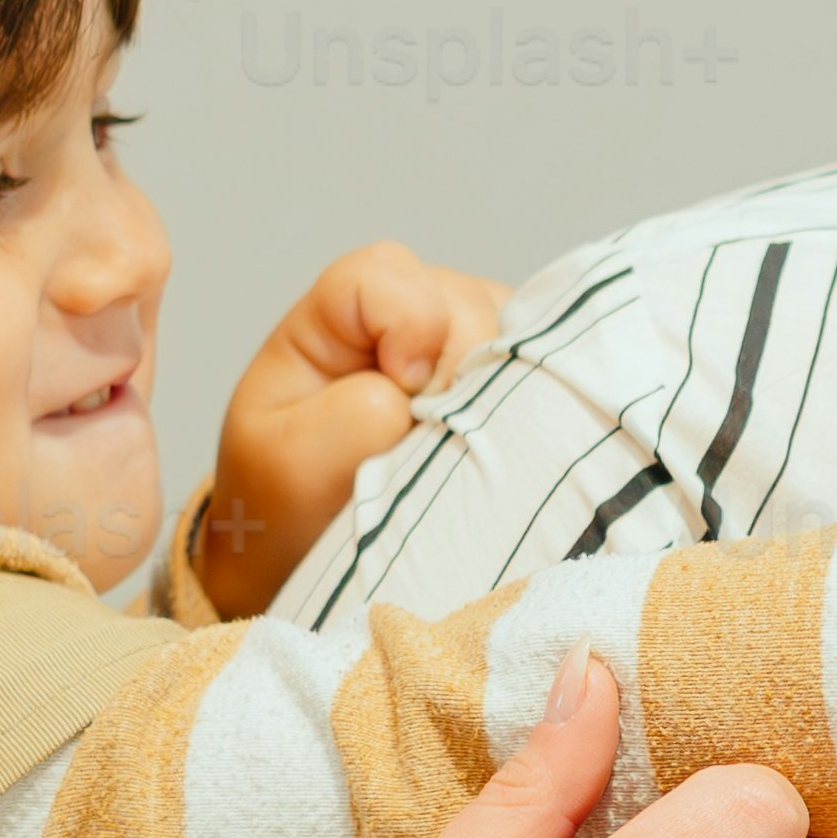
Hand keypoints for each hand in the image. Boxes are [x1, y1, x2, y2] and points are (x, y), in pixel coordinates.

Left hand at [183, 243, 508, 613]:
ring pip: (512, 333)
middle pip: (461, 302)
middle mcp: (402, 316)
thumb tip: (427, 389)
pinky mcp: (506, 381)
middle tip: (435, 444)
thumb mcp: (293, 468)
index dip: (408, 327)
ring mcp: (460, 345)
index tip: (401, 394)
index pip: (384, 276)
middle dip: (460, 371)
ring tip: (467, 456)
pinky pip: (545, 366)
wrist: (316, 561)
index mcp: (331, 319)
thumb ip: (354, 416)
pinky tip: (509, 450)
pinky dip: (533, 407)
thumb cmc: (291, 509)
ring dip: (501, 395)